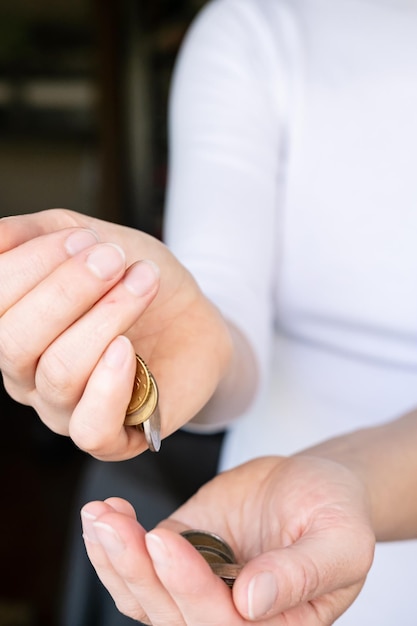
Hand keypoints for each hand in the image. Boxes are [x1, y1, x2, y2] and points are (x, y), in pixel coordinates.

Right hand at [0, 209, 231, 458]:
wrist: (191, 315)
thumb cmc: (135, 277)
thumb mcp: (91, 238)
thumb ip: (39, 233)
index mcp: (12, 325)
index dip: (33, 263)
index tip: (86, 238)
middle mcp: (27, 374)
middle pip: (15, 342)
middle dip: (68, 289)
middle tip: (114, 259)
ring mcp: (65, 409)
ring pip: (59, 373)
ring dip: (106, 317)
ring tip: (143, 283)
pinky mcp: (112, 436)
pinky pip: (91, 428)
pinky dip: (110, 384)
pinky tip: (129, 348)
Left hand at [81, 455, 374, 624]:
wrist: (314, 484)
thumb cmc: (337, 512)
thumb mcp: (341, 540)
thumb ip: (304, 573)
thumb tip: (252, 601)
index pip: (222, 625)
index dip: (190, 588)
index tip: (166, 539)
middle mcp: (230, 618)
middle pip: (172, 614)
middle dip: (138, 570)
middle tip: (113, 524)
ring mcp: (199, 588)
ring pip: (145, 596)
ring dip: (115, 560)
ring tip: (100, 517)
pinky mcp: (181, 555)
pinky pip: (140, 566)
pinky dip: (116, 546)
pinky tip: (106, 515)